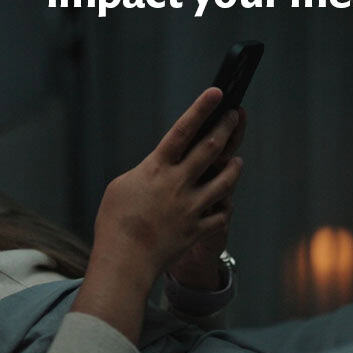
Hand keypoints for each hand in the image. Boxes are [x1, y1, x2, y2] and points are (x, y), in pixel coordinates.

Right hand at [89, 88, 244, 291]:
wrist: (125, 260)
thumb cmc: (115, 222)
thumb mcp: (120, 187)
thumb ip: (145, 173)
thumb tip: (159, 169)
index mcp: (156, 169)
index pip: (183, 130)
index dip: (201, 109)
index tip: (217, 92)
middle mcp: (178, 183)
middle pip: (211, 149)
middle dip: (226, 128)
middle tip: (235, 115)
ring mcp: (192, 206)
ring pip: (225, 180)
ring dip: (234, 167)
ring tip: (237, 160)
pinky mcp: (198, 228)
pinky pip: (220, 214)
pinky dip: (224, 206)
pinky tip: (225, 201)